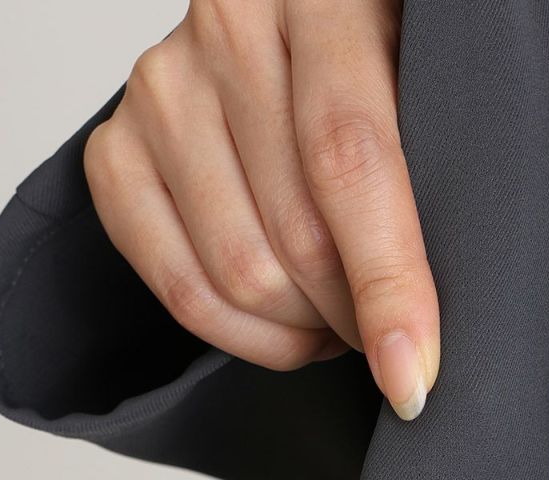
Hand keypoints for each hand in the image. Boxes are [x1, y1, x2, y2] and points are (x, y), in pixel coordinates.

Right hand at [83, 0, 437, 420]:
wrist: (296, 37)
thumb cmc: (384, 70)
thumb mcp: (430, 90)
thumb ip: (433, 173)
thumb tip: (424, 333)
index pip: (349, 159)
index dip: (388, 282)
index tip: (413, 375)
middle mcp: (226, 29)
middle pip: (294, 236)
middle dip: (354, 317)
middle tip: (388, 330)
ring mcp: (160, 90)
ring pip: (237, 277)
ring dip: (304, 330)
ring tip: (341, 317)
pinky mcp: (115, 152)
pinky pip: (178, 291)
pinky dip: (246, 337)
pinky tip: (290, 322)